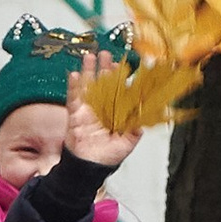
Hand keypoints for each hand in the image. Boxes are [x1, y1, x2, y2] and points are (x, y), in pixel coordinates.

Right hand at [64, 53, 140, 170]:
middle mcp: (101, 108)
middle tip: (106, 54)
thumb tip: (147, 115)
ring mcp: (87, 109)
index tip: (124, 66)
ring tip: (89, 56)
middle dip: (104, 68)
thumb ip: (137, 128)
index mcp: (114, 112)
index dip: (121, 78)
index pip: (118, 91)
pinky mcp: (74, 114)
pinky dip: (73, 86)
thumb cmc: (108, 157)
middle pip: (103, 84)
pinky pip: (73, 98)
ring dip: (88, 71)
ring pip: (87, 86)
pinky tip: (74, 74)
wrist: (88, 167)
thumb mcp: (128, 142)